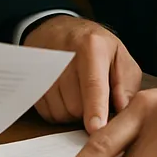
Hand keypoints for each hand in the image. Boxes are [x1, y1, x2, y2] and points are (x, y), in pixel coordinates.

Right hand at [24, 15, 141, 133]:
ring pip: (61, 112)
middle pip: (76, 105)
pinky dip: (59, 111)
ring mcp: (43, 67)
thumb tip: (122, 112)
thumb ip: (126, 85)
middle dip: (88, 110)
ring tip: (78, 92)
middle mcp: (64, 55)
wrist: (56, 28)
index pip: (93, 83)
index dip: (95, 108)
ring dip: (72, 112)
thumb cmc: (94, 46)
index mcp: (91, 47)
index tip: (96, 129)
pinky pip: (47, 113)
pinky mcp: (31, 80)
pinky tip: (63, 95)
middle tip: (93, 96)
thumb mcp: (119, 57)